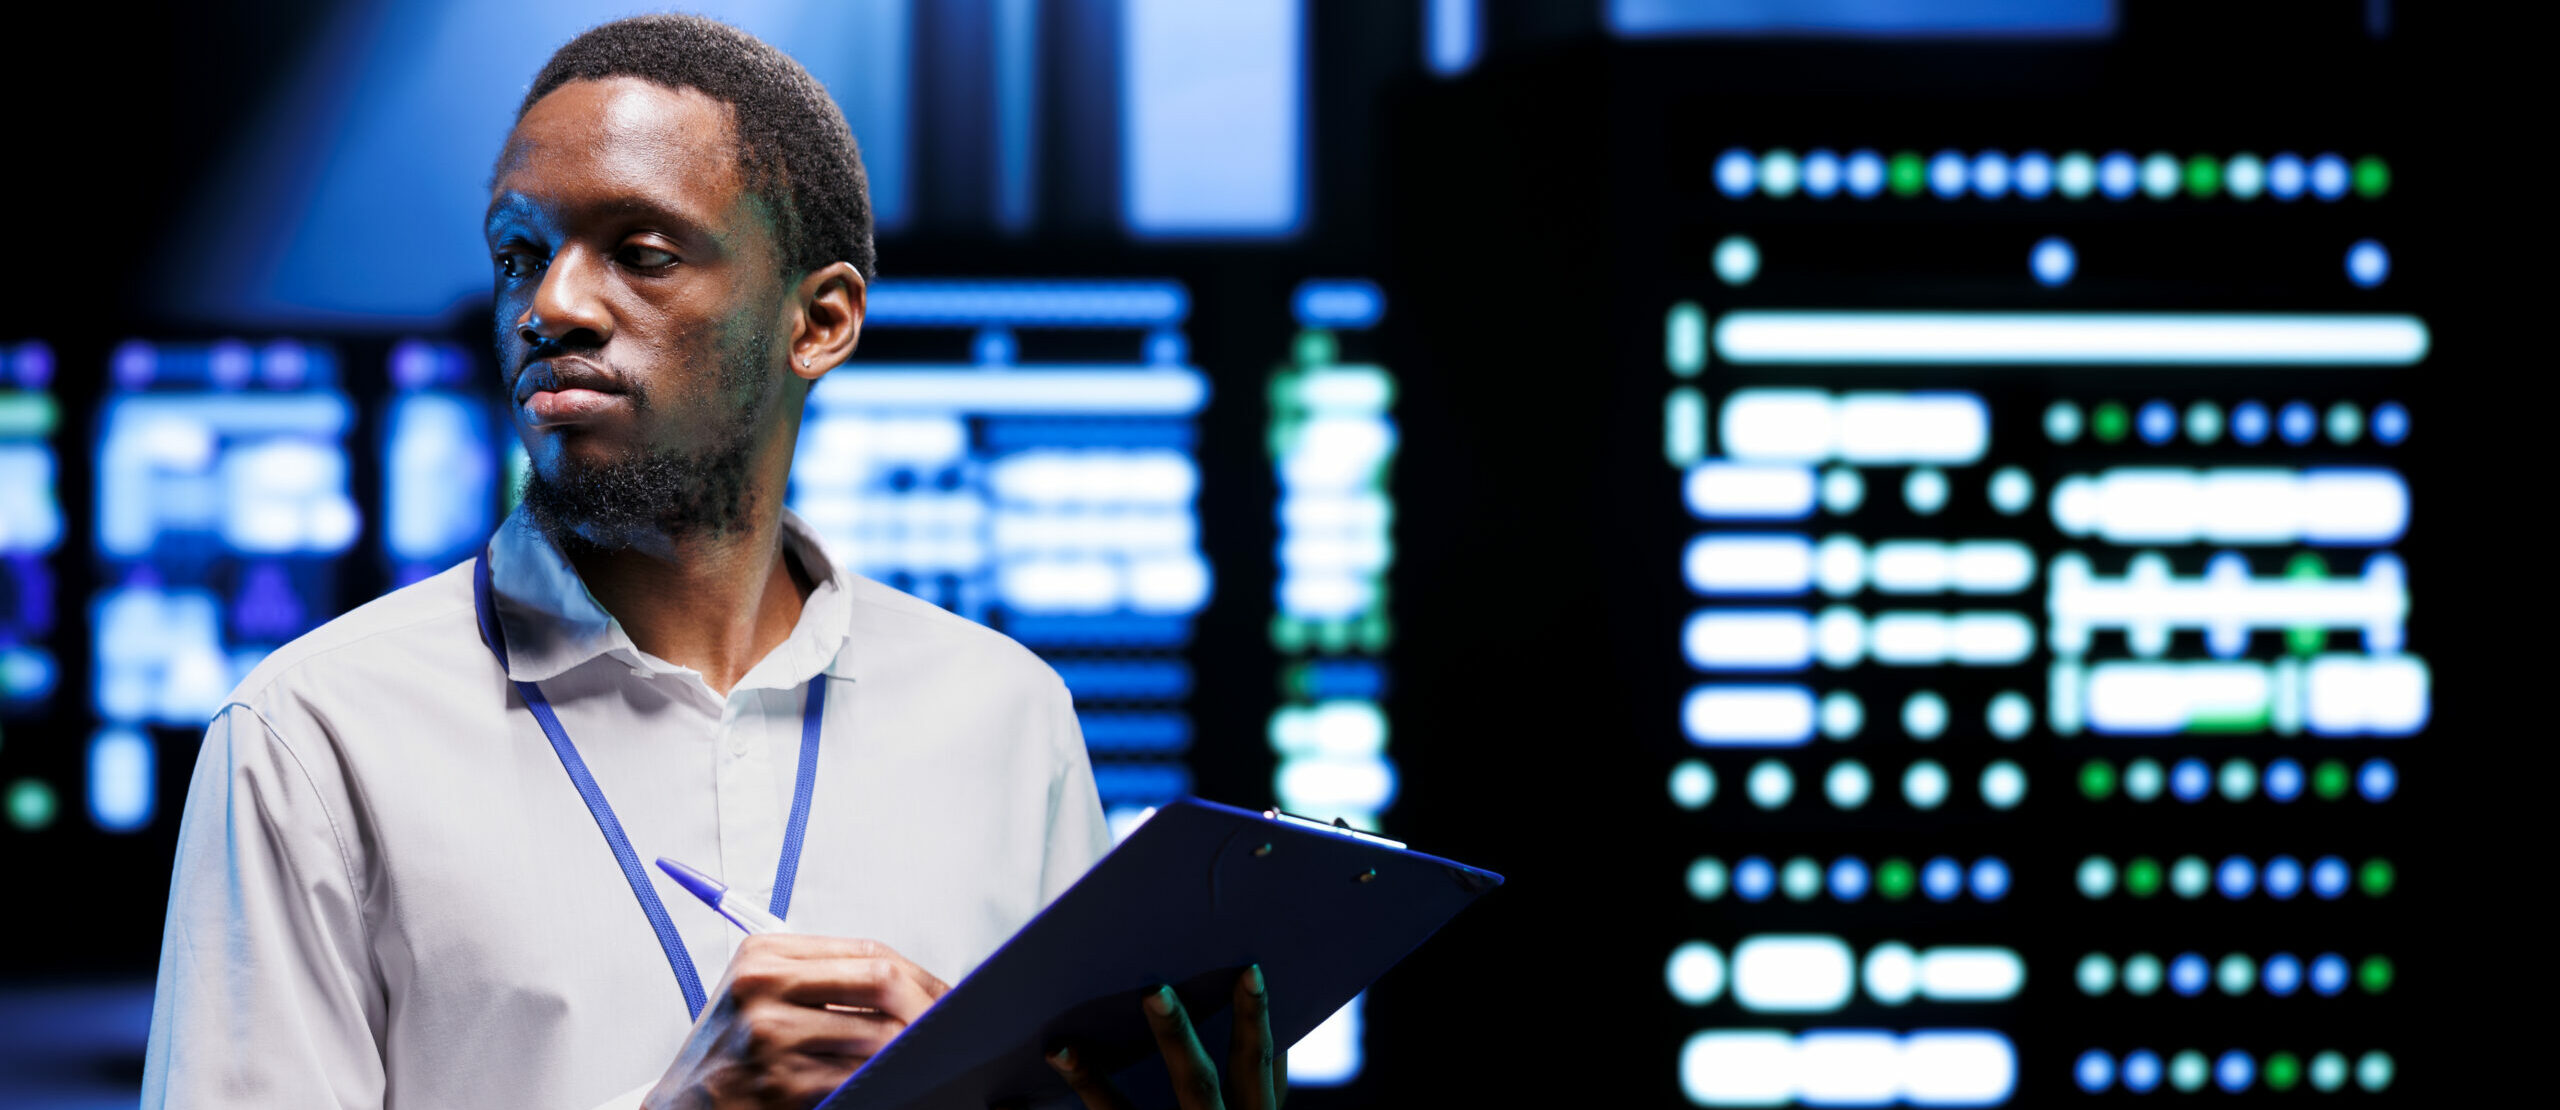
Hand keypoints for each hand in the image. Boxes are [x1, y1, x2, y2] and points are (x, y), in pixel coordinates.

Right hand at [642, 934, 949, 1109]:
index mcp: (764, 955)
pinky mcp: (777, 1086)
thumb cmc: (730, 1050)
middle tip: (952, 1028)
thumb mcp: (762, 994)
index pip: (869, 953)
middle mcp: (761, 988)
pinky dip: (883, 1082)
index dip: (920, 976)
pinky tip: (892, 1082)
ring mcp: (768, 1038)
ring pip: (878, 1035)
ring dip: (911, 1051)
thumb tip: (910, 983)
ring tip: (927, 1057)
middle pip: (881, 982)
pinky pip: (857, 1080)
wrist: (681, 1105)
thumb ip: (824, 977)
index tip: (947, 996)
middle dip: (927, 1008)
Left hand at [1046, 966, 1285, 1109]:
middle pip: (1197, 1084)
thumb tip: (1258, 997)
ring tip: (1058, 1047)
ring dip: (1091, 1081)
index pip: (1253, 1064)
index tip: (1248, 972)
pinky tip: (1003, 1103)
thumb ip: (1253, 1080)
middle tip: (1153, 990)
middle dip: (1176, 1037)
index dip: (1255, 1020)